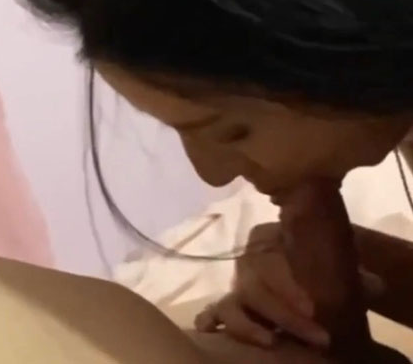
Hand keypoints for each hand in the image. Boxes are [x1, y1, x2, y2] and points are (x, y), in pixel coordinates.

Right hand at [193, 222, 384, 347]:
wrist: (308, 275)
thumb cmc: (320, 266)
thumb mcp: (338, 266)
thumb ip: (352, 276)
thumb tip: (372, 285)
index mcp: (268, 240)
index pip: (271, 260)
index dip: (289, 287)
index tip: (313, 309)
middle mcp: (248, 261)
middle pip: (254, 285)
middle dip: (284, 312)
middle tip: (317, 336)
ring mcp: (236, 284)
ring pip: (232, 302)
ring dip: (248, 325)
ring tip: (272, 341)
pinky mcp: (229, 306)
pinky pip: (214, 312)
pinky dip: (210, 320)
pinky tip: (209, 330)